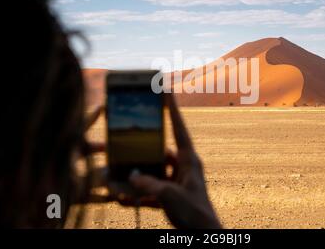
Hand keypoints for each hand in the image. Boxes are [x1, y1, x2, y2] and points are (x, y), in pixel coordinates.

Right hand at [128, 94, 220, 228]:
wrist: (203, 236)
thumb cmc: (195, 214)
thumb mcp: (169, 197)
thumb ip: (148, 184)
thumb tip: (131, 177)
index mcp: (189, 160)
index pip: (179, 128)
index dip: (172, 109)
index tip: (165, 91)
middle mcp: (183, 168)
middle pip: (160, 151)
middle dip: (144, 149)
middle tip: (130, 140)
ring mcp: (177, 182)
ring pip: (154, 172)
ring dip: (139, 176)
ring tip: (120, 176)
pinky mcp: (172, 196)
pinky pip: (152, 190)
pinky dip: (139, 194)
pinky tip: (124, 199)